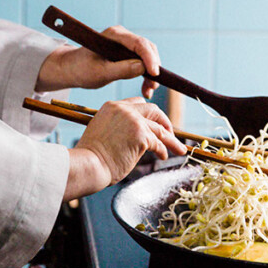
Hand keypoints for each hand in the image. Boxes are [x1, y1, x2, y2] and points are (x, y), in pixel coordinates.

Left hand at [36, 25, 161, 98]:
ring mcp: (125, 44)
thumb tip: (142, 68)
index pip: (138, 43)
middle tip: (152, 86)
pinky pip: (142, 62)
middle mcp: (122, 36)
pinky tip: (145, 88)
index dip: (149, 58)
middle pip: (147, 49)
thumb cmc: (81, 69)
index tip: (154, 73)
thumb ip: (121, 70)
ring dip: (151, 74)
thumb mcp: (100, 73)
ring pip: (147, 56)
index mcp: (114, 35)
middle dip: (153, 67)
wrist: (72, 68)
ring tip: (148, 91)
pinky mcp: (127, 53)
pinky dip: (146, 75)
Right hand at [64, 97, 186, 199]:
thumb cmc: (91, 155)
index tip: (155, 124)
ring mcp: (134, 121)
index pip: (138, 103)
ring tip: (179, 149)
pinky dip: (163, 150)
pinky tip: (163, 156)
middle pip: (153, 110)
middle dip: (165, 122)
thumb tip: (135, 136)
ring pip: (160, 128)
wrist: (88, 164)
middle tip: (170, 134)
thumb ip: (118, 126)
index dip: (149, 114)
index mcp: (112, 106)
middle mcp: (124, 109)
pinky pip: (158, 142)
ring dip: (171, 140)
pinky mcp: (141, 135)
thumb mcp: (102, 131)